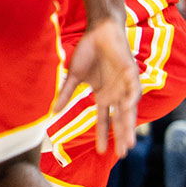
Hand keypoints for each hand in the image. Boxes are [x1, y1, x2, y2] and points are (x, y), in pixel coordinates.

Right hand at [54, 17, 139, 155]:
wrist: (99, 32)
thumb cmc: (87, 52)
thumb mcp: (74, 76)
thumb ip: (66, 94)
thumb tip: (53, 112)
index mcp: (102, 95)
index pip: (103, 119)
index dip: (103, 134)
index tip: (101, 151)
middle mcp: (115, 94)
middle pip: (119, 119)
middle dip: (120, 136)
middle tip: (121, 154)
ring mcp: (124, 85)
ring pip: (128, 110)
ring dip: (129, 125)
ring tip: (128, 141)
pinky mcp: (131, 74)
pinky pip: (133, 90)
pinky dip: (131, 99)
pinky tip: (128, 108)